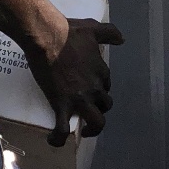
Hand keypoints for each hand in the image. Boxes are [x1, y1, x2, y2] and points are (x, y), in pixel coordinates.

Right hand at [27, 17, 124, 145]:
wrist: (47, 37)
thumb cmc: (68, 31)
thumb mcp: (93, 28)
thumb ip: (109, 33)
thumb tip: (122, 39)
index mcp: (101, 71)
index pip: (106, 85)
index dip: (99, 88)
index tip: (88, 86)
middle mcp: (95, 88)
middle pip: (105, 106)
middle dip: (98, 108)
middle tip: (86, 108)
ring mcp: (79, 99)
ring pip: (95, 123)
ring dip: (91, 130)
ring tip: (83, 132)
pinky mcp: (61, 105)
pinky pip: (62, 130)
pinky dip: (58, 139)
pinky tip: (53, 140)